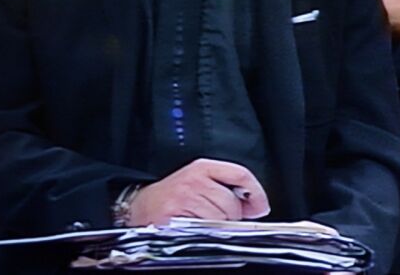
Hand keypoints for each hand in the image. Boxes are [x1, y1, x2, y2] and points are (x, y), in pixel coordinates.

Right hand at [128, 158, 269, 225]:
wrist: (138, 206)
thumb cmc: (173, 195)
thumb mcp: (200, 182)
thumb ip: (227, 189)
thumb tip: (255, 206)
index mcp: (203, 167)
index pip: (240, 174)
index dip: (256, 192)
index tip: (261, 206)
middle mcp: (194, 179)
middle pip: (232, 202)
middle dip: (232, 216)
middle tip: (218, 218)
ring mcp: (184, 197)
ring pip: (220, 217)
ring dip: (218, 225)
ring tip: (202, 220)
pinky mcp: (175, 214)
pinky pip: (204, 228)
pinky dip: (205, 232)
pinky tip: (193, 226)